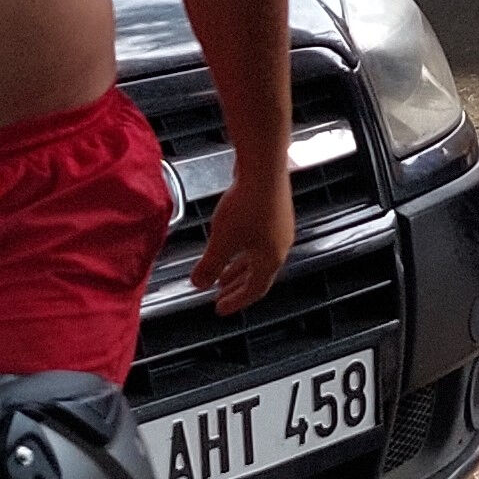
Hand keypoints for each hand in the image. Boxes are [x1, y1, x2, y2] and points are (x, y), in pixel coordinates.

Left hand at [196, 159, 293, 311]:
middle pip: (257, 275)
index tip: (220, 309)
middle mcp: (279, 246)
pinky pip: (257, 240)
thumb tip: (198, 284)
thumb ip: (209, 265)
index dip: (236, 301)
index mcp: (271, 259)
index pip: (254, 290)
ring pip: (257, 257)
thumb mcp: (222, 241)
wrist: (263, 169)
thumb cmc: (247, 206)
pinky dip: (242, 250)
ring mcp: (278, 228)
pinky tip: (231, 242)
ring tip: (222, 273)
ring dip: (239, 268)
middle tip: (220, 295)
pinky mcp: (273, 211)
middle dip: (236, 286)